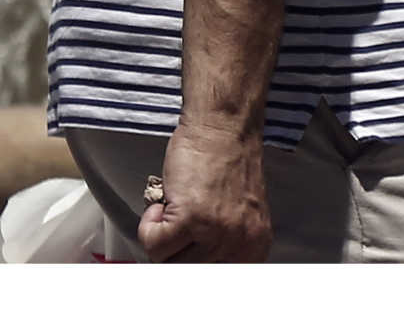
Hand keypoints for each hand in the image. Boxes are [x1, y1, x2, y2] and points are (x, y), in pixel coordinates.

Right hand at [140, 120, 271, 261]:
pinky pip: (154, 243)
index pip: (217, 278)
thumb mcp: (238, 214)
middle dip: (173, 251)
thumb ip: (224, 243)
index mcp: (254, 247)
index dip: (191, 265)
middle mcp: (240, 244)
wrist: (222, 125)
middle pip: (188, 272)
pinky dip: (149, 223)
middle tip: (173, 228)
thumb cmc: (226, 160)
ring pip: (168, 262)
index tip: (181, 258)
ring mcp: (217, 232)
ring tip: (172, 208)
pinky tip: (165, 200)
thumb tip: (194, 264)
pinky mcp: (191, 217)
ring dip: (160, 236)